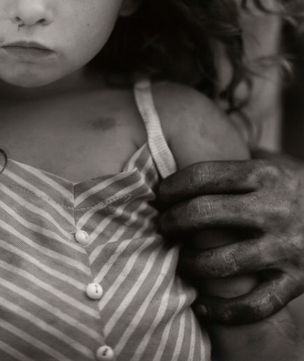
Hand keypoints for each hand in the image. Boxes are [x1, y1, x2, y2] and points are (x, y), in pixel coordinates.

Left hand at [157, 150, 303, 324]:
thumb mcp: (275, 162)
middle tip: (162, 226)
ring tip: (178, 260)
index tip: (159, 195)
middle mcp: (274, 209)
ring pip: (222, 263)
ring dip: (190, 264)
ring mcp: (286, 248)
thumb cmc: (297, 187)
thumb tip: (192, 139)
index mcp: (264, 175)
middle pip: (204, 214)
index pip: (202, 176)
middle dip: (172, 221)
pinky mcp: (297, 282)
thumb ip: (239, 154)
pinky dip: (224, 312)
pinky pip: (255, 306)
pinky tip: (201, 306)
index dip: (172, 186)